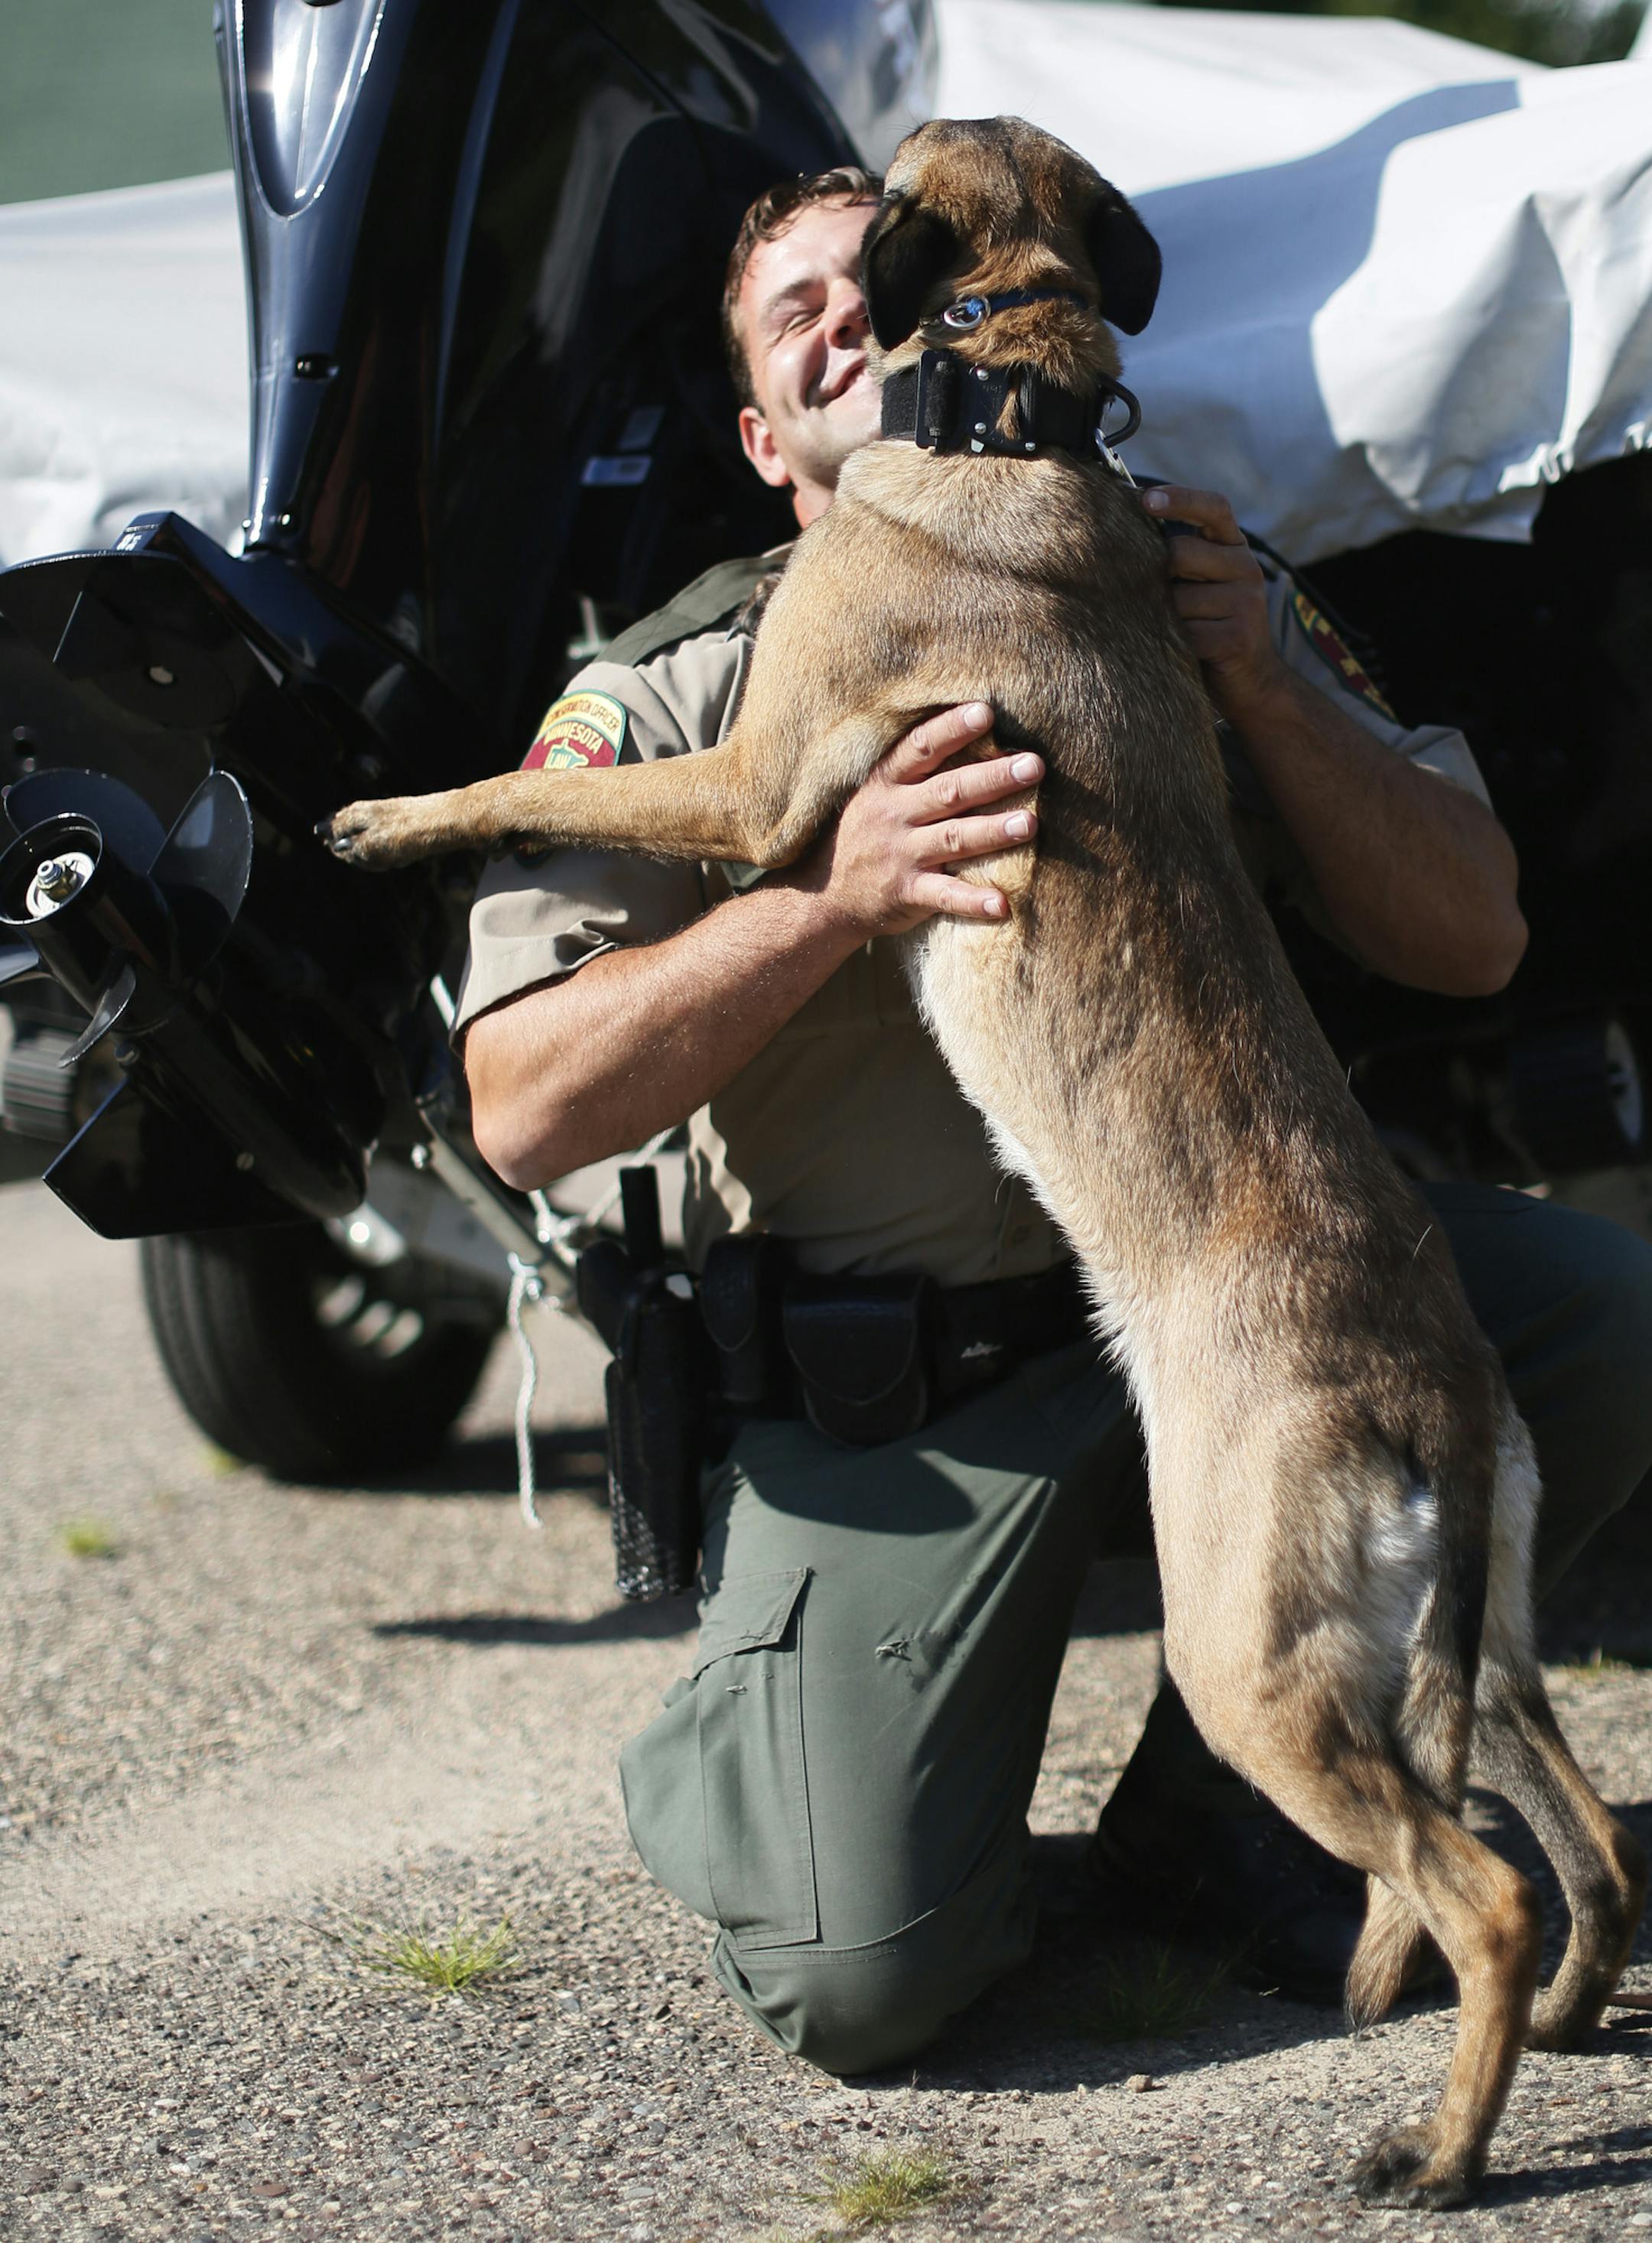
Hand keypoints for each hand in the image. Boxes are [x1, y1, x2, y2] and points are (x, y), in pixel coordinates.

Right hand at [784, 702, 1041, 937]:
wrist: (822, 895)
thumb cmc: (862, 832)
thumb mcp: (875, 794)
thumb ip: (916, 772)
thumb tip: (973, 734)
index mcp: (886, 783)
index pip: (920, 749)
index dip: (951, 729)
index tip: (985, 712)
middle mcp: (893, 815)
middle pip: (949, 791)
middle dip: (992, 778)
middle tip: (1033, 765)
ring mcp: (900, 855)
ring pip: (953, 839)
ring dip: (993, 831)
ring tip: (1030, 824)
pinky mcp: (906, 893)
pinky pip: (944, 896)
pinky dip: (972, 902)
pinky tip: (1002, 905)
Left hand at [1144, 484, 1287, 723]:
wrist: (1250, 682)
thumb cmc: (1207, 626)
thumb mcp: (1197, 584)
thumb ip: (1176, 559)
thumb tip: (1120, 537)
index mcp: (1234, 547)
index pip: (1213, 508)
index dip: (1181, 499)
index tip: (1145, 499)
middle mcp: (1246, 568)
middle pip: (1180, 552)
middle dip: (1155, 575)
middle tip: (1153, 600)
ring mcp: (1246, 602)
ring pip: (1177, 599)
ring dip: (1163, 618)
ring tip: (1173, 633)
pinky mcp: (1237, 637)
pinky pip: (1185, 633)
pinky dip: (1172, 646)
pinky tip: (1180, 652)